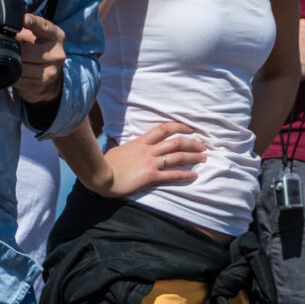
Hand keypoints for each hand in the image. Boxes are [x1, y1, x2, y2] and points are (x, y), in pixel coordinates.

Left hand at [13, 13, 66, 104]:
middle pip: (27, 50)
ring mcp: (51, 70)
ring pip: (22, 66)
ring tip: (9, 60)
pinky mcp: (42, 84)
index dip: (33, 23)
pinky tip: (12, 71)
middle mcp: (57, 54)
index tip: (24, 19)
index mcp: (56, 36)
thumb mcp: (36, 35)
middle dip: (14, 49)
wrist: (50, 75)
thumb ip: (24, 29)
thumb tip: (5, 27)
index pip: (44, 27)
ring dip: (11, 63)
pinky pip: (20, 78)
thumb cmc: (40, 49)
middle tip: (5, 48)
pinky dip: (12, 75)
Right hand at [89, 121, 206, 197]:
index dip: (179, 127)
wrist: (100, 175)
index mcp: (140, 142)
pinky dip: (185, 174)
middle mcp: (148, 150)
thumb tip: (126, 147)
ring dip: (193, 157)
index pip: (163, 129)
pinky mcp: (150, 176)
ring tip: (204, 158)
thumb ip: (127, 147)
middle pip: (176, 142)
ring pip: (177, 157)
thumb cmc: (106, 164)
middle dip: (192, 143)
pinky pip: (172, 175)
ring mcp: (150, 163)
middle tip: (203, 145)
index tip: (190, 128)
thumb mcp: (118, 150)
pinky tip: (194, 175)